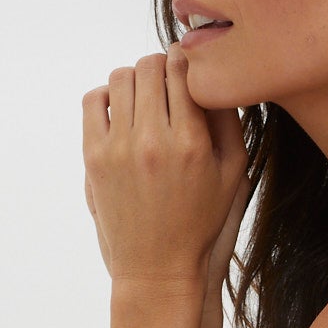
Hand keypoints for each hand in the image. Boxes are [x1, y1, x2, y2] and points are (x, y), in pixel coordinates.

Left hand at [82, 44, 249, 287]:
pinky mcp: (94, 158)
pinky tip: (121, 110)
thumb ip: (228, 122)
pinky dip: (107, 95)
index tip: (187, 65)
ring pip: (120, 78)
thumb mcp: (233, 175)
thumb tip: (212, 76)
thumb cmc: (201, 221)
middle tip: (166, 78)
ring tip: (145, 95)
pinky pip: (94, 100)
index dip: (185, 59)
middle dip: (159, 64)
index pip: (183, 71)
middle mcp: (152, 141)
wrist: (157, 268)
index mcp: (191, 144)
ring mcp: (118, 149)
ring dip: (134, 78)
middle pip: (149, 67)